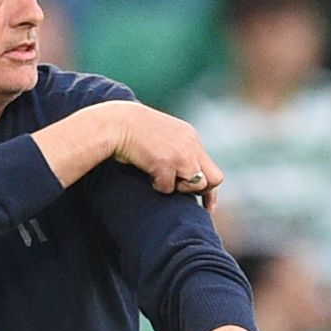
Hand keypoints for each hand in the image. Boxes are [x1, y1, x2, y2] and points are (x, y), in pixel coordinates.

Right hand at [101, 102, 223, 198]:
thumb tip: (184, 174)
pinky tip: (148, 175)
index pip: (211, 168)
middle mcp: (191, 145)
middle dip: (200, 191)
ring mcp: (180, 154)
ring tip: (160, 178)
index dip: (210, 190)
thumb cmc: (132, 130)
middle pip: (214, 179)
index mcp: (190, 137)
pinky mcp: (165, 163)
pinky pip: (169, 187)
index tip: (208, 206)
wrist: (116, 123)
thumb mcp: (163, 134)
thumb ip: (178, 149)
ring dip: (178, 188)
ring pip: (196, 185)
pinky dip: (158, 186)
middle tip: (180, 189)